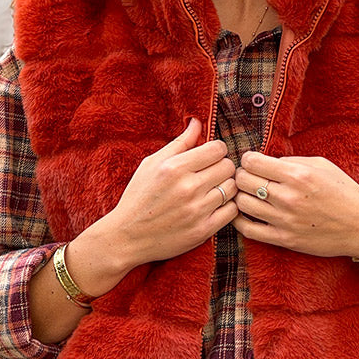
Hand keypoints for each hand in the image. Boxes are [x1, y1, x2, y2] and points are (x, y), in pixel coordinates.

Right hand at [105, 118, 237, 267]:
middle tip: (212, 173)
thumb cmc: (138, 196)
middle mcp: (187, 188)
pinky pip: (232, 211)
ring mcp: (196, 211)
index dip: (217, 150)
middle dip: (222, 167)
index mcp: (174, 168)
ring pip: (232, 188)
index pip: (218, 149)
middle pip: (228, 167)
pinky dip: (227, 206)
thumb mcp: (151, 164)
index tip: (210, 156)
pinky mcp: (202, 231)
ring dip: (225, 187)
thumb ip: (179, 143)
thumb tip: (197, 121)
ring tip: (213, 189)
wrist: (126, 236)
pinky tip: (215, 205)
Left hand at [232, 150, 358, 257]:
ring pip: (242, 203)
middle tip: (248, 176)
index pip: (252, 162)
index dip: (248, 159)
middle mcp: (288, 197)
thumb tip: (266, 161)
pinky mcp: (283, 239)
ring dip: (241, 196)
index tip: (252, 162)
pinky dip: (239, 220)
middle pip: (243, 181)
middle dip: (242, 175)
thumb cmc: (344, 192)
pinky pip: (248, 230)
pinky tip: (244, 213)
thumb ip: (291, 160)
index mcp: (298, 175)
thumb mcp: (322, 165)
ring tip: (249, 194)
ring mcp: (284, 220)